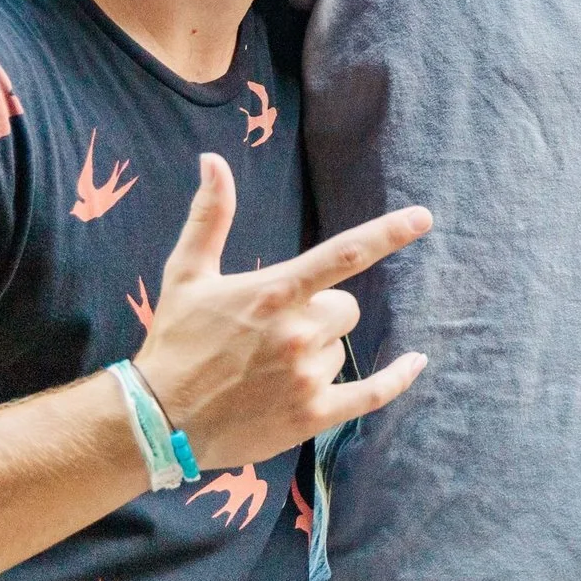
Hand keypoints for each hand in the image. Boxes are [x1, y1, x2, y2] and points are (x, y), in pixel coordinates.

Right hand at [133, 155, 430, 469]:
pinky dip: (397, 379)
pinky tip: (415, 363)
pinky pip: (373, 394)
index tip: (423, 218)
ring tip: (269, 368)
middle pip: (346, 308)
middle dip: (322, 312)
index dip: (388, 234)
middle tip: (276, 331)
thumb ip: (210, 216)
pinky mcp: (312, 415)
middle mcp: (297, 333)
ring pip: (343, 349)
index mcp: (274, 292)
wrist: (157, 420)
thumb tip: (213, 160)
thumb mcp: (186, 273)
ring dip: (319, 352)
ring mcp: (307, 376)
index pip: (344, 254)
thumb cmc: (174, 341)